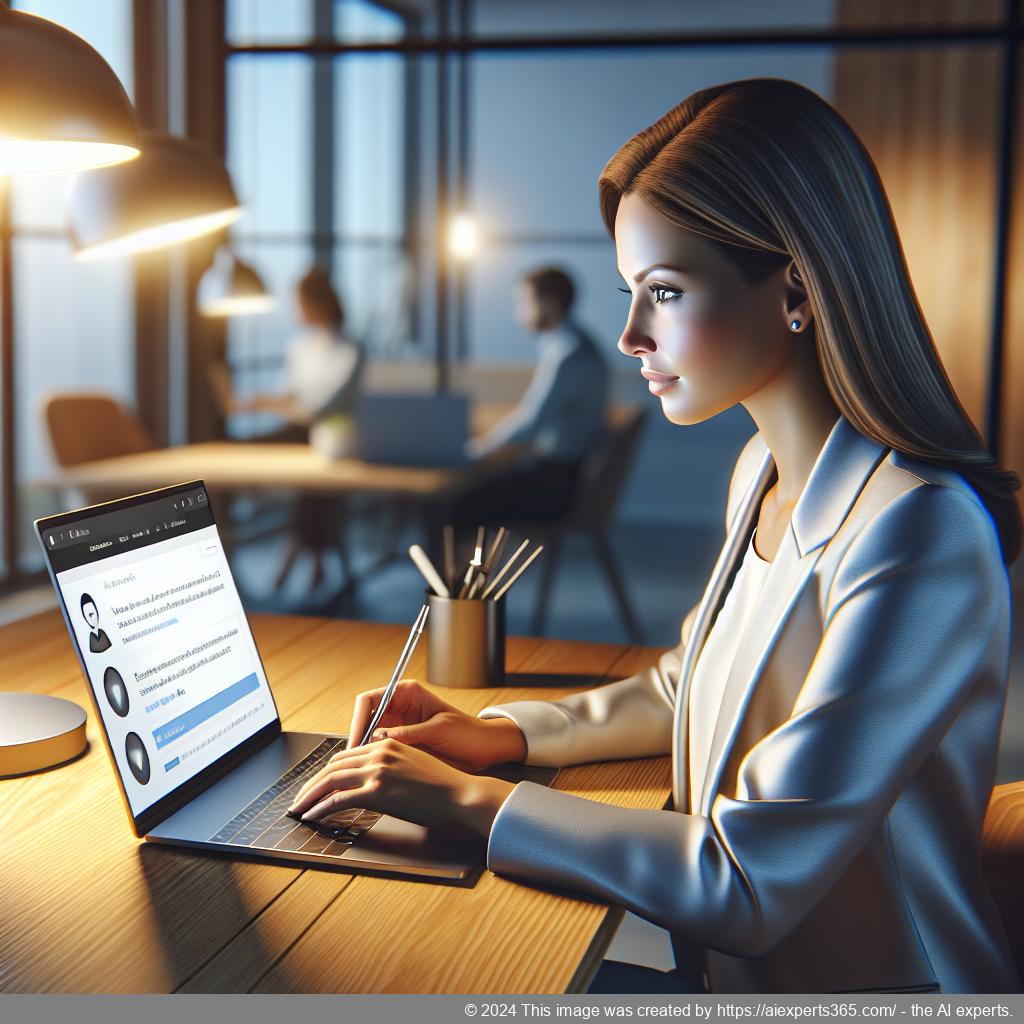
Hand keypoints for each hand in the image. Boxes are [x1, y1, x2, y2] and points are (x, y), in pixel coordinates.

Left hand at [286, 737, 515, 836]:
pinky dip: (320, 808)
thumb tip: (371, 781)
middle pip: (333, 766)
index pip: (345, 755)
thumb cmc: (441, 786)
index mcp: (387, 744)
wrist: (459, 794)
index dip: (326, 772)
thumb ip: (389, 767)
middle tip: (300, 799)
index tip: (317, 785)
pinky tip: (312, 816)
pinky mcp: (377, 791)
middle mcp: (379, 752)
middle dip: (312, 784)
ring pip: (330, 780)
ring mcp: (377, 771)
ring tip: (299, 809)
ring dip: (310, 796)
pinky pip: (338, 799)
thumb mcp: (412, 765)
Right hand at [345, 678, 526, 772]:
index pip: (369, 700)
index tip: (355, 741)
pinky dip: (371, 761)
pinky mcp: (401, 745)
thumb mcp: (439, 729)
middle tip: (350, 762)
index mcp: (407, 693)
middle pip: (363, 719)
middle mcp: (399, 708)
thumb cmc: (469, 733)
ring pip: (367, 737)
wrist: (485, 751)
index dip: (358, 719)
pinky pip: (378, 751)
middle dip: (355, 739)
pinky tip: (369, 774)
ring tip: (355, 771)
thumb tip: (379, 738)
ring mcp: (398, 727)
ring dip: (360, 752)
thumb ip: (409, 732)